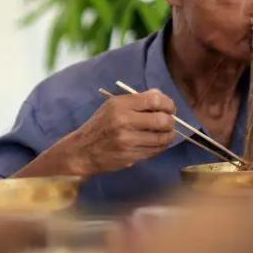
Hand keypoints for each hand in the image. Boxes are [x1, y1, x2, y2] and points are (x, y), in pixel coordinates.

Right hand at [51, 88, 176, 176]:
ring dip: (168, 136)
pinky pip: (155, 151)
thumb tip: (160, 95)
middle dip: (171, 121)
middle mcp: (124, 122)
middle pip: (162, 120)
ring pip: (162, 138)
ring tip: (166, 133)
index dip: (168, 104)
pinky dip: (160, 147)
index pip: (154, 100)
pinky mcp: (131, 157)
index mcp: (120, 105)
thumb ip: (136, 100)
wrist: (82, 151)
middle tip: (169, 122)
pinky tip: (157, 143)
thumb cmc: (99, 126)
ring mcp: (128, 141)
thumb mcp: (112, 106)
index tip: (170, 108)